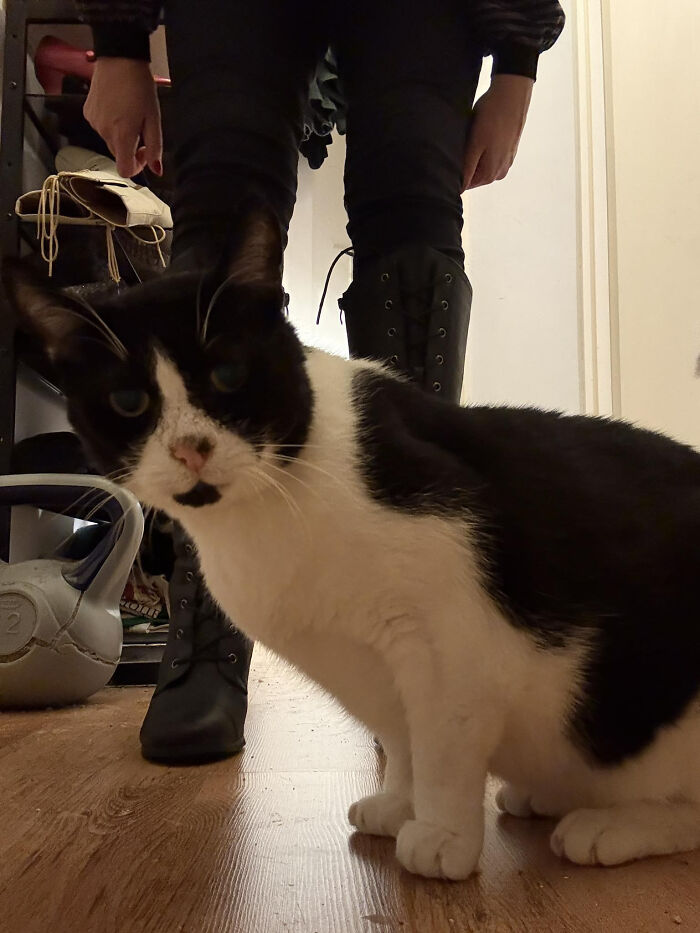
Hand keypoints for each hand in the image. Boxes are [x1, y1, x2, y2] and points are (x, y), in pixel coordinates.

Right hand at [83, 58, 162, 177]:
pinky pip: (101, 127)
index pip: (125, 170)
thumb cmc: (139, 86)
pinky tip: (116, 105)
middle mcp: (104, 132)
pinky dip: (110, 122)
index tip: (144, 153)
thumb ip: (154, 148)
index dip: (137, 167)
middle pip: (118, 154)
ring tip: (128, 111)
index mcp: (122, 136)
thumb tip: (156, 170)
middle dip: (130, 146)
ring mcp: (94, 122)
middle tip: (140, 126)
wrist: (119, 58)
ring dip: (120, 133)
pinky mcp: (88, 112)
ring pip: (110, 139)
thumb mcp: (154, 120)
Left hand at [462, 74, 533, 190]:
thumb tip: (459, 191)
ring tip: (470, 138)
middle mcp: (498, 173)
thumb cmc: (491, 116)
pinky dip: (482, 150)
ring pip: (480, 167)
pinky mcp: (508, 152)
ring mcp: (505, 163)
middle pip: (472, 177)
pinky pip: (489, 157)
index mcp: (489, 175)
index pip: (463, 185)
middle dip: (463, 165)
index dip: (453, 174)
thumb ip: (467, 170)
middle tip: (459, 145)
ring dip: (472, 157)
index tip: (448, 160)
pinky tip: (481, 136)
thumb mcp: (474, 144)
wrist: (512, 94)